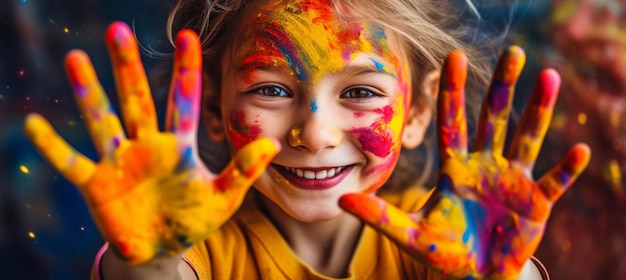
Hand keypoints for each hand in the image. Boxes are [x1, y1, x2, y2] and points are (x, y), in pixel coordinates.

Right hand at [23, 22, 278, 263]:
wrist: (163, 250)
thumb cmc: (194, 219)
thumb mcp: (224, 197)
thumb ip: (244, 171)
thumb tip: (271, 143)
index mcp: (180, 145)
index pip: (184, 99)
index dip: (186, 69)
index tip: (188, 36)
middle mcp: (147, 145)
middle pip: (136, 99)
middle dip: (127, 67)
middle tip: (117, 29)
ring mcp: (119, 161)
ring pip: (103, 120)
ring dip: (88, 92)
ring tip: (75, 58)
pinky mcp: (96, 183)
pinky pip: (71, 162)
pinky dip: (52, 147)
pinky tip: (32, 125)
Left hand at [339, 46, 589, 278]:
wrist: (475, 277)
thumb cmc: (444, 252)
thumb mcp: (411, 234)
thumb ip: (381, 217)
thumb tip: (343, 201)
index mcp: (455, 168)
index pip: (453, 122)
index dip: (452, 91)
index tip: (453, 57)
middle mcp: (485, 167)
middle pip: (494, 119)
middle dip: (502, 87)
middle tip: (513, 53)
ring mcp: (512, 182)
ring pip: (527, 139)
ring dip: (539, 112)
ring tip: (549, 78)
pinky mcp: (536, 204)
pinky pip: (555, 183)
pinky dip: (567, 170)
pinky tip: (580, 151)